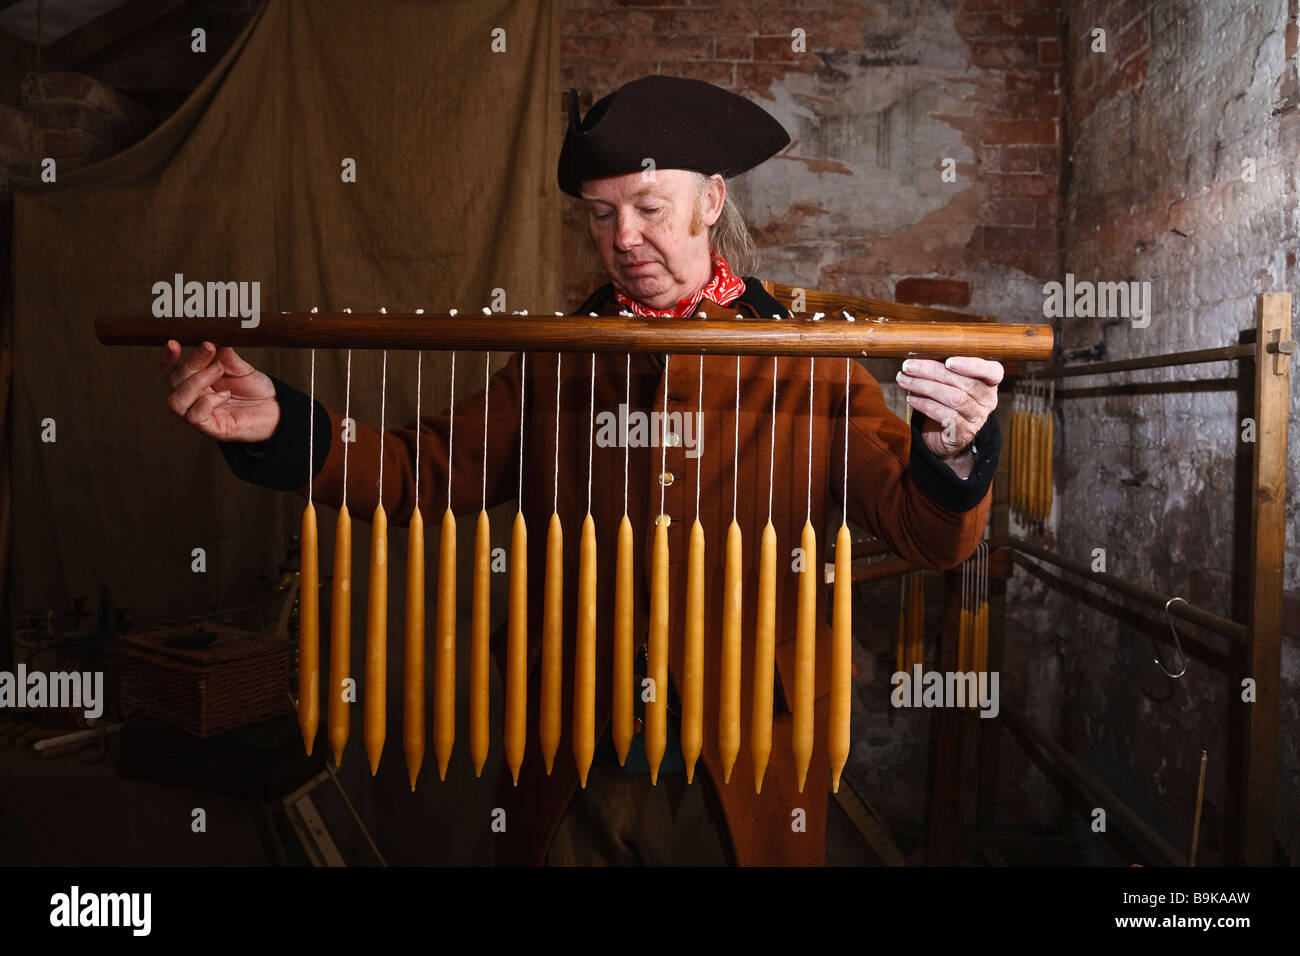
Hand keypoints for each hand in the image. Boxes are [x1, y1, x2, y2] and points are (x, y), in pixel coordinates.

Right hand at [161, 340, 279, 441]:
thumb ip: (225, 356)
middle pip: (174, 381)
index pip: (171, 371)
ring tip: (219, 371)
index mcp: (196, 382)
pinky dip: (207, 402)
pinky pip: (194, 417)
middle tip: (209, 349)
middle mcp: (194, 399)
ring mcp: (200, 415)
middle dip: (191, 362)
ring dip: (195, 382)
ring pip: (176, 401)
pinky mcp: (211, 428)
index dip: (168, 358)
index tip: (173, 344)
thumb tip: (213, 339)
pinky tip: (225, 394)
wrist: (275, 409)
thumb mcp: (240, 367)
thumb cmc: (254, 390)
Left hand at [895, 356, 1002, 467]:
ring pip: (955, 398)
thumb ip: (943, 369)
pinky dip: (925, 405)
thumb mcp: (948, 382)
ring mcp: (978, 418)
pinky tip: (911, 399)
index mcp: (989, 382)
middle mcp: (988, 400)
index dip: (971, 366)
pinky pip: (946, 416)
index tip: (948, 361)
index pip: (993, 372)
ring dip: (925, 387)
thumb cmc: (945, 401)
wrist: (943, 435)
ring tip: (904, 381)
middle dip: (932, 372)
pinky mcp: (964, 432)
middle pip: (964, 383)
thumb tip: (916, 357)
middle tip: (908, 367)